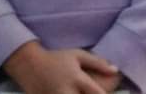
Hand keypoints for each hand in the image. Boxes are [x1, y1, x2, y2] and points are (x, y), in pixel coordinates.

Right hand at [3, 43, 119, 93]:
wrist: (30, 65)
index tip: (111, 93)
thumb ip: (97, 62)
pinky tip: (73, 93)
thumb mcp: (77, 55)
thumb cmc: (57, 58)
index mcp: (77, 79)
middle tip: (93, 91)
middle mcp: (67, 92)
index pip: (97, 93)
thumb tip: (115, 70)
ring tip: (80, 91)